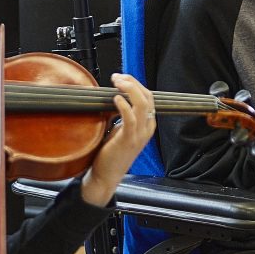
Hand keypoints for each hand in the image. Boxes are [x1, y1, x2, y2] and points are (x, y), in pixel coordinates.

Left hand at [81, 74, 153, 206]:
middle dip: (132, 82)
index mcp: (147, 125)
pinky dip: (123, 105)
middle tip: (117, 77)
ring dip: (129, 89)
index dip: (135, 83)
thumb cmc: (110, 153)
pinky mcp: (128, 140)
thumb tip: (115, 96)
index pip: (148, 97)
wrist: (106, 175)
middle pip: (147, 96)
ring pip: (142, 104)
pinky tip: (115, 98)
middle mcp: (146, 128)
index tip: (120, 77)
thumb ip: (122, 115)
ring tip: (116, 83)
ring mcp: (139, 135)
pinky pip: (130, 118)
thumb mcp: (120, 129)